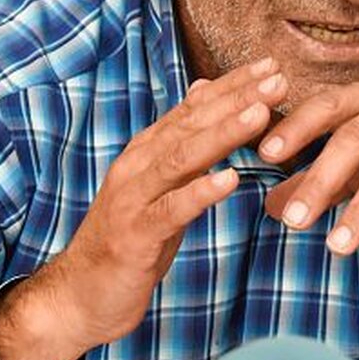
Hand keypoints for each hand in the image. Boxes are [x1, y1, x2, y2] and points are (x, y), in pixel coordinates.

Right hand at [0, 58, 287, 359]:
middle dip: (237, 99)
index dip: (232, 84)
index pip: (193, 107)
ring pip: (182, 158)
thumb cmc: (129, 236)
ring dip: (223, 134)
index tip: (271, 65)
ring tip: (260, 115)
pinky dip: (200, 192)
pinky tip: (231, 180)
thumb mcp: (158, 182)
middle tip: (278, 79)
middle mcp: (137, 165)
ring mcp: (133, 198)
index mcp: (146, 150)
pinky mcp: (135, 235)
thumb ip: (181, 139)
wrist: (80, 294)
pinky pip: (171, 209)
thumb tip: (204, 89)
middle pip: (192, 124)